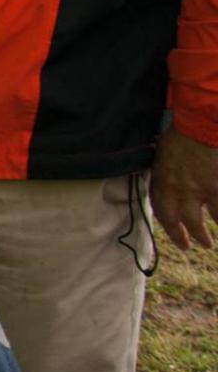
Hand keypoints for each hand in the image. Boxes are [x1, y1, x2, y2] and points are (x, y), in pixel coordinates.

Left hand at [152, 126, 217, 249]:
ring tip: (208, 244)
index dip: (164, 223)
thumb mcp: (164, 155)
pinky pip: (217, 213)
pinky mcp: (216, 190)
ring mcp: (196, 192)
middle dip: (181, 237)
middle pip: (176, 222)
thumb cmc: (181, 135)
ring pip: (198, 223)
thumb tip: (168, 183)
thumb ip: (166, 173)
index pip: (159, 208)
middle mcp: (175, 190)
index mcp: (161, 180)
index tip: (171, 231)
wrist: (200, 125)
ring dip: (202, 236)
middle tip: (187, 246)